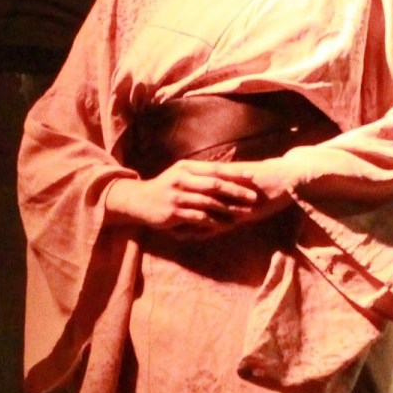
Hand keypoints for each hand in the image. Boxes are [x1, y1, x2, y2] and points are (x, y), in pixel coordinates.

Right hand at [106, 159, 269, 240]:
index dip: (234, 173)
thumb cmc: (165, 187)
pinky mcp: (173, 213)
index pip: (214, 169)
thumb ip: (200, 172)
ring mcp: (177, 196)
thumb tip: (227, 168)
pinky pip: (198, 217)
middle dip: (236, 191)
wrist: (139, 201)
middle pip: (214, 184)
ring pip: (208, 202)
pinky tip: (226, 225)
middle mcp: (181, 179)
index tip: (252, 177)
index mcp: (185, 168)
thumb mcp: (180, 174)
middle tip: (253, 197)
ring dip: (229, 208)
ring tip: (244, 213)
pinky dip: (214, 221)